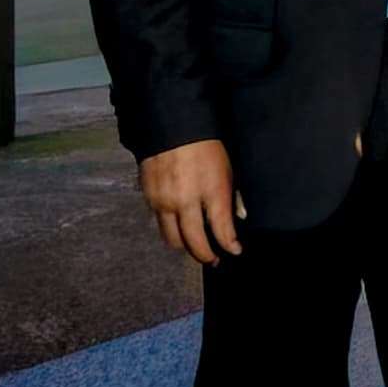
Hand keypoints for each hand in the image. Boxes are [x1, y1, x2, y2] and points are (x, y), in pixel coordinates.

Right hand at [138, 139, 242, 264]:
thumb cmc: (207, 146)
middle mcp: (186, 201)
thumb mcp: (228, 167)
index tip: (234, 251)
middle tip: (214, 259)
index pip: (221, 229)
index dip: (229, 245)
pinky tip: (180, 227)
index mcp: (211, 191)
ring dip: (185, 247)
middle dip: (205, 255)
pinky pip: (160, 224)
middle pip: (194, 242)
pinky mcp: (149, 200)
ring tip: (196, 247)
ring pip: (173, 239)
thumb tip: (238, 218)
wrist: (171, 128)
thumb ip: (233, 195)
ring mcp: (164, 203)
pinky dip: (171, 230)